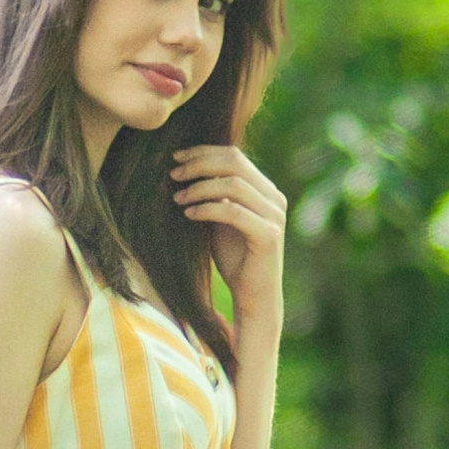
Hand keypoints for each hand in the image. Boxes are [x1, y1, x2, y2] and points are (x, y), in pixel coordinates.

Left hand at [171, 145, 285, 320]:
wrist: (252, 296)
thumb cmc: (234, 259)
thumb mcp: (219, 219)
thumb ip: (213, 195)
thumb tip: (184, 169)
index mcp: (264, 189)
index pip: (234, 155)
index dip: (203, 152)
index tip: (176, 157)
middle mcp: (274, 198)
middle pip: (235, 163)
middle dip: (199, 164)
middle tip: (173, 174)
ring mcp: (274, 216)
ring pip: (234, 185)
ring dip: (200, 188)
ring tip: (177, 198)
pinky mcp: (268, 235)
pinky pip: (234, 212)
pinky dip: (208, 209)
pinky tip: (189, 214)